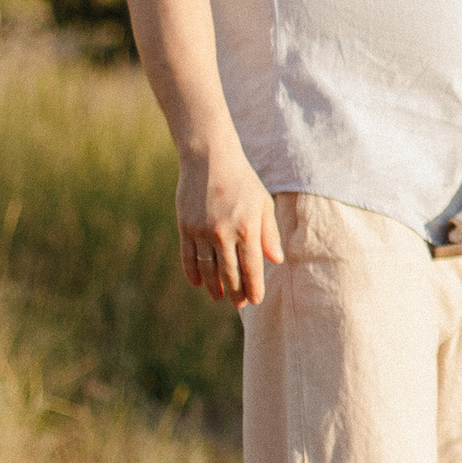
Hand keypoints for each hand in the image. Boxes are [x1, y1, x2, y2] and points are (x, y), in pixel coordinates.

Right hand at [176, 143, 282, 307]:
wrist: (210, 158)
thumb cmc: (242, 180)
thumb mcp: (262, 203)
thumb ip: (269, 233)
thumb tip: (276, 260)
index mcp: (248, 227)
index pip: (252, 267)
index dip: (254, 287)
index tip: (255, 300)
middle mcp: (224, 233)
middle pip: (230, 272)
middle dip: (235, 291)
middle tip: (238, 304)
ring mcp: (202, 231)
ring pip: (208, 268)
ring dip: (214, 286)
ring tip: (219, 297)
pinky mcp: (185, 226)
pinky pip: (188, 256)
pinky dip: (192, 272)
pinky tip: (197, 283)